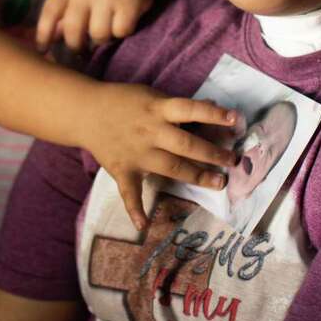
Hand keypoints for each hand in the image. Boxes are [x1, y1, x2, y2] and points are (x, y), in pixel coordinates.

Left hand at [36, 0, 159, 52]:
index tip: (43, 50)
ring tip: (110, 25)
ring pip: (98, 35)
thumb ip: (66, 11)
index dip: (43, 34)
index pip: (50, 12)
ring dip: (105, 37)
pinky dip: (124, 31)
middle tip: (85, 46)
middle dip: (78, 45)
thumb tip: (50, 39)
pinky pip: (120, 32)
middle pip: (73, 32)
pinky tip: (126, 19)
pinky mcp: (128, 2)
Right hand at [82, 81, 238, 230]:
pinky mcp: (122, 169)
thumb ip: (179, 105)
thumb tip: (212, 106)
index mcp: (158, 109)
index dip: (213, 113)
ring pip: (170, 167)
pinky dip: (134, 209)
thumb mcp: (152, 95)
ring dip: (195, 176)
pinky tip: (144, 225)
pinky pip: (129, 192)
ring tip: (219, 183)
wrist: (84, 112)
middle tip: (234, 161)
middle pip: (186, 144)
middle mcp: (150, 131)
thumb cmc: (124, 101)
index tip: (235, 119)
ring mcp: (136, 153)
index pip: (190, 109)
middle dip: (212, 153)